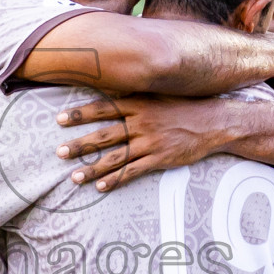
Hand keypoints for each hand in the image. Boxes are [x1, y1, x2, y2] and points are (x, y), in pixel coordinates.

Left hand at [54, 94, 224, 191]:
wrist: (213, 122)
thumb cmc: (185, 106)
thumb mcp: (159, 93)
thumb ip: (135, 92)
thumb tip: (111, 85)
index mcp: (139, 104)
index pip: (103, 108)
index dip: (80, 113)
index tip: (59, 119)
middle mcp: (141, 123)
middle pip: (104, 135)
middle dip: (79, 144)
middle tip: (59, 152)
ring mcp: (150, 142)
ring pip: (116, 157)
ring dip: (93, 168)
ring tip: (74, 177)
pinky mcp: (160, 159)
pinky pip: (133, 171)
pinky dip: (116, 180)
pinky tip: (100, 187)